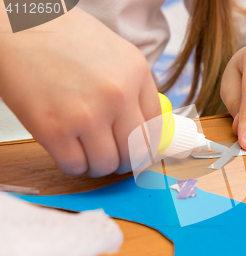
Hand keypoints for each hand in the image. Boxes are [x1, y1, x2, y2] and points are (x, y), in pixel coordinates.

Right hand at [0, 8, 159, 176]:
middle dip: (124, 161)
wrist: (17, 25)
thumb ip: (134, 88)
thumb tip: (144, 127)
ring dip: (97, 166)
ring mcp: (87, 113)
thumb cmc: (63, 36)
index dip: (146, 147)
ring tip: (87, 153)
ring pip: (106, 164)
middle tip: (112, 158)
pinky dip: (73, 166)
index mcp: (137, 73)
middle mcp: (118, 95)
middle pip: (134, 151)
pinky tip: (67, 151)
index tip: (138, 153)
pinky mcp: (53, 129)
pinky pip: (74, 166)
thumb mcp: (115, 54)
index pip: (156, 128)